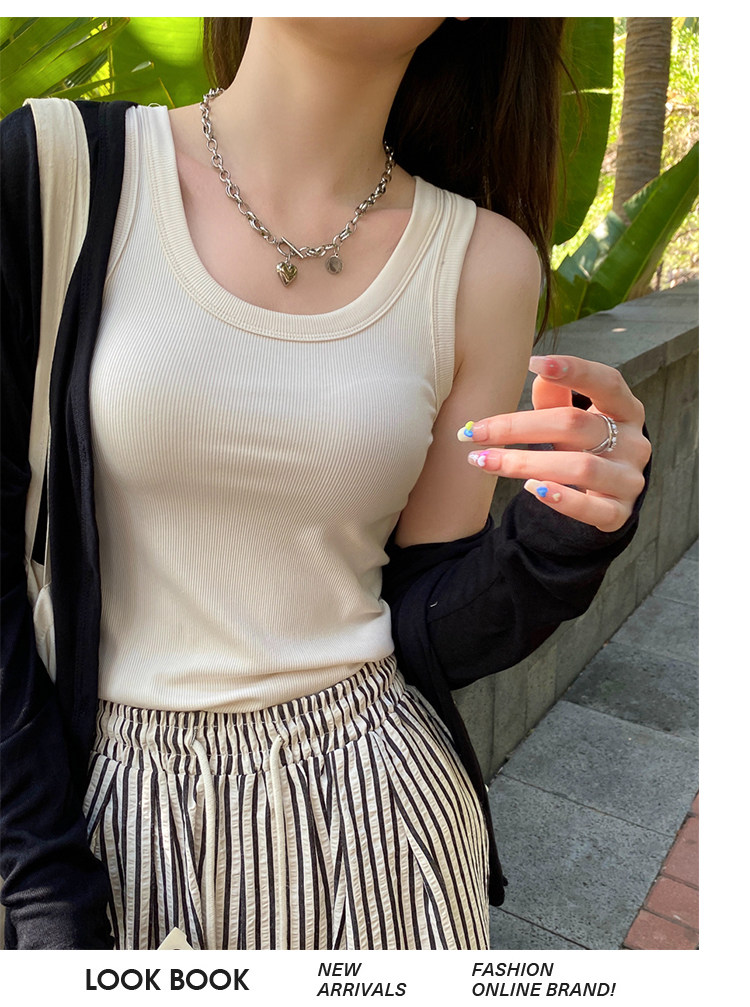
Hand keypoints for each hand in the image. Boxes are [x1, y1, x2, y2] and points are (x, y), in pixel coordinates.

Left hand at [456, 354, 651, 532]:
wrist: (607, 497)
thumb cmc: (585, 447)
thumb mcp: (573, 419)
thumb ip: (556, 398)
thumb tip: (537, 370)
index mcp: (626, 410)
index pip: (608, 382)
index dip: (575, 370)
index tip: (534, 362)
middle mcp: (634, 443)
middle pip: (576, 425)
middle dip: (519, 427)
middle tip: (475, 432)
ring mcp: (628, 479)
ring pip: (580, 468)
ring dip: (526, 464)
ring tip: (486, 461)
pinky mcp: (618, 513)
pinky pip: (591, 509)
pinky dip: (561, 500)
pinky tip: (531, 488)